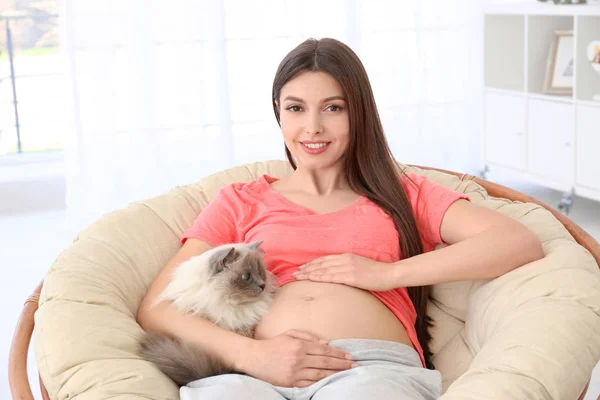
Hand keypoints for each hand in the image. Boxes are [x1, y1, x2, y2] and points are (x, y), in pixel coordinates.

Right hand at [239, 329, 356, 387]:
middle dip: (342, 364)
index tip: (350, 356)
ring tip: (347, 374)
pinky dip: (321, 383)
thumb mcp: (290, 334)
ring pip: (320, 374)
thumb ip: (308, 336)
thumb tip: (326, 343)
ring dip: (336, 374)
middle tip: (355, 366)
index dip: (339, 354)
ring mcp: (295, 372)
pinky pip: (309, 384)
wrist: (254, 357)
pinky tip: (331, 382)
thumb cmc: (273, 344)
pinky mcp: (291, 382)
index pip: (325, 350)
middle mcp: (299, 358)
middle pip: (325, 362)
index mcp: (300, 345)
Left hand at [293, 253, 396, 290]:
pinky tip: (311, 279)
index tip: (303, 267)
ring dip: (309, 273)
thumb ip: (348, 268)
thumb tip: (339, 274)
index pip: (325, 259)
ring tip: (299, 277)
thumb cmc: (377, 273)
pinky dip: (320, 277)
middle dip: (307, 268)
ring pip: (324, 270)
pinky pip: (332, 277)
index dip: (313, 263)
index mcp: (347, 256)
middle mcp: (345, 260)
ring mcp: (347, 268)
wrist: (389, 274)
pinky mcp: (351, 277)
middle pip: (321, 263)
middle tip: (295, 273)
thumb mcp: (360, 266)